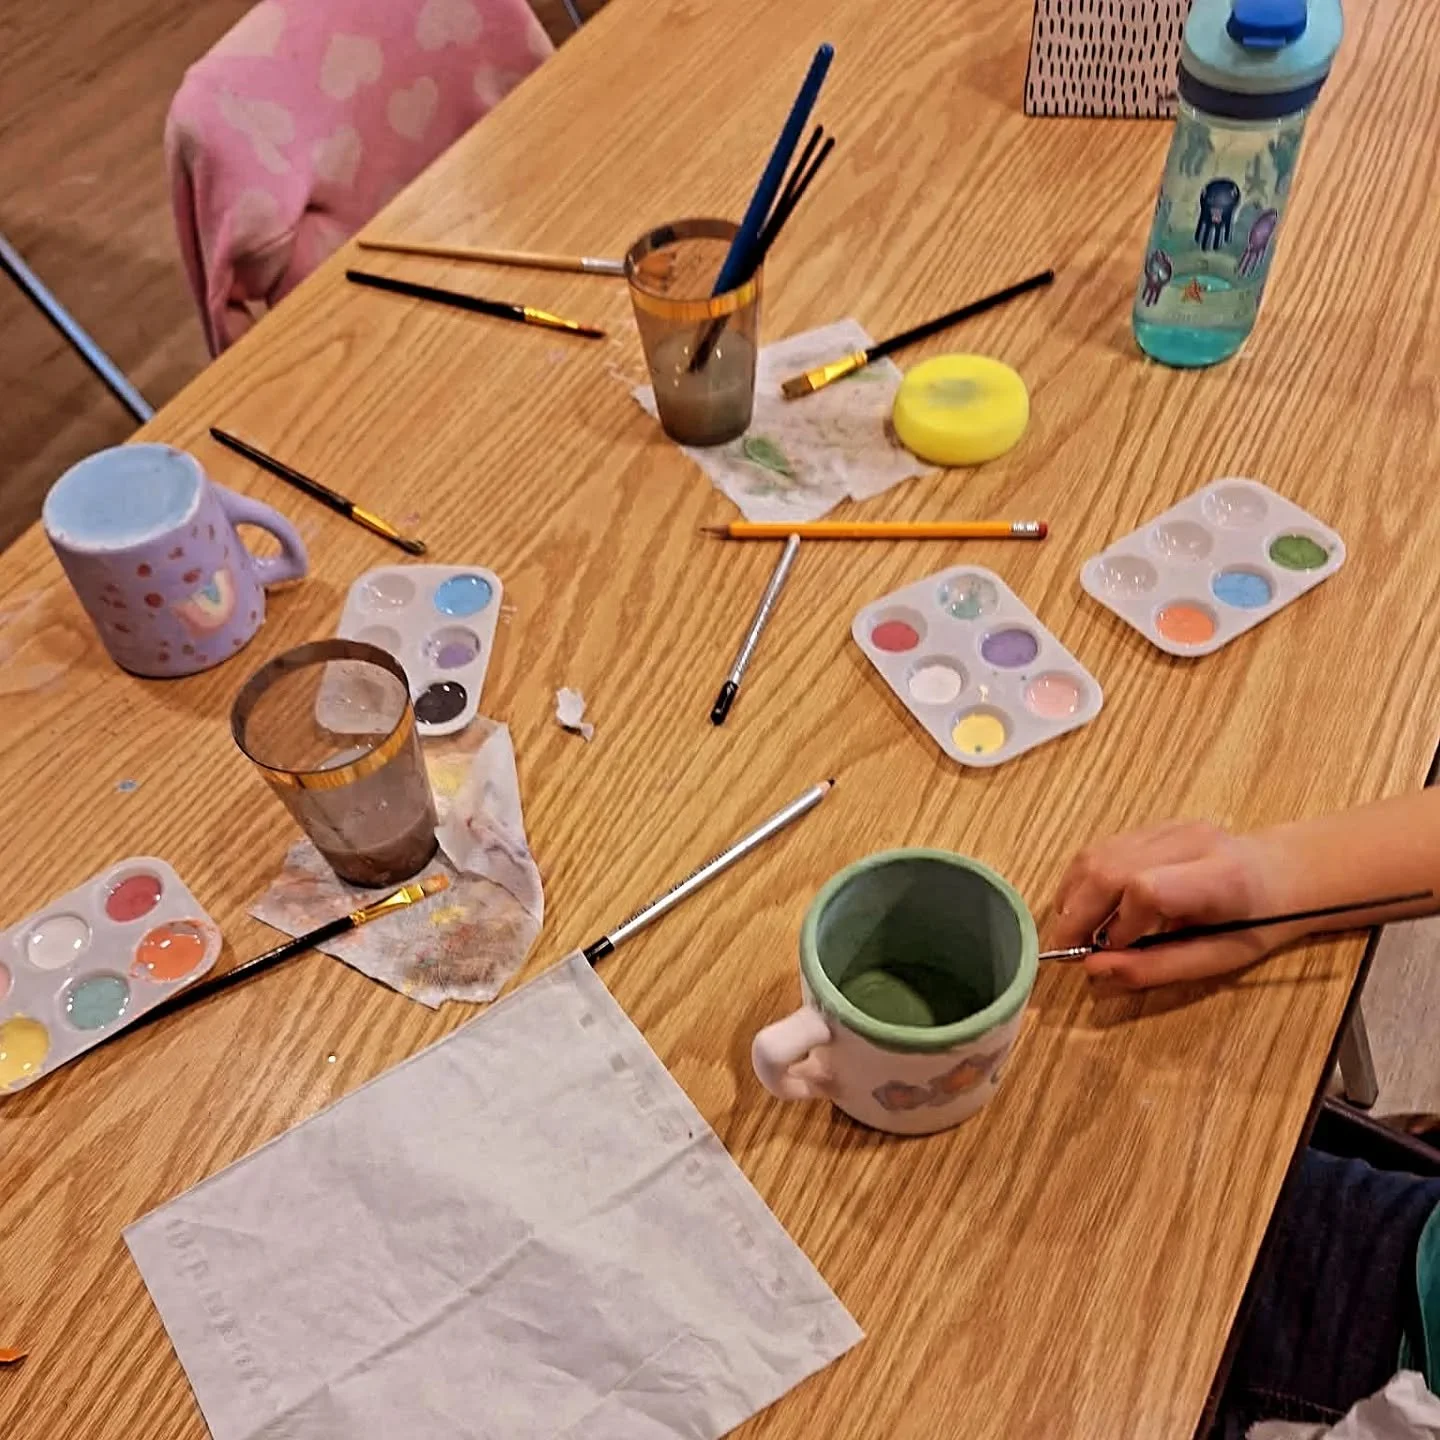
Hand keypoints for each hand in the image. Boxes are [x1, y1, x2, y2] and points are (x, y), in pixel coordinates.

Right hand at [1049, 820, 1293, 988]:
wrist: (1279, 875)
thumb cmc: (1252, 925)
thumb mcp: (1217, 960)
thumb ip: (1157, 966)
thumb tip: (1095, 968)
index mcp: (1218, 878)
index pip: (1147, 888)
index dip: (1117, 924)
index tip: (1110, 952)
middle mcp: (1189, 842)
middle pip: (1109, 868)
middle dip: (1078, 914)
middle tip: (1066, 949)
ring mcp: (1166, 827)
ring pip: (1095, 855)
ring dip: (1071, 896)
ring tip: (1070, 930)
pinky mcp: (1151, 825)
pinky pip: (1099, 849)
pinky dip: (1080, 881)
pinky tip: (1082, 906)